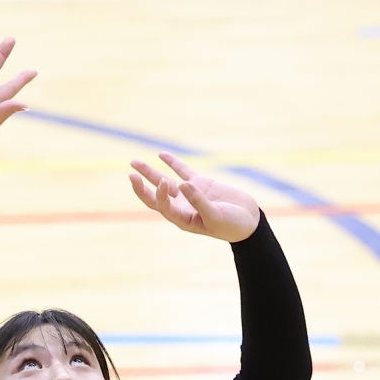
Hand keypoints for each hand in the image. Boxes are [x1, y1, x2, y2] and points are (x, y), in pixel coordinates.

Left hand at [128, 153, 263, 243]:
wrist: (249, 221)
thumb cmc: (232, 225)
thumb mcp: (215, 216)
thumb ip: (199, 201)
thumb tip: (183, 184)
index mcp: (183, 219)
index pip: (163, 206)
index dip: (159, 194)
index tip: (165, 182)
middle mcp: (182, 207)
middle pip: (156, 196)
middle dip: (142, 186)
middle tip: (130, 174)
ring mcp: (190, 194)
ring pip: (165, 181)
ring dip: (150, 173)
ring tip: (134, 162)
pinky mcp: (201, 184)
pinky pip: (183, 171)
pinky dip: (173, 163)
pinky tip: (161, 154)